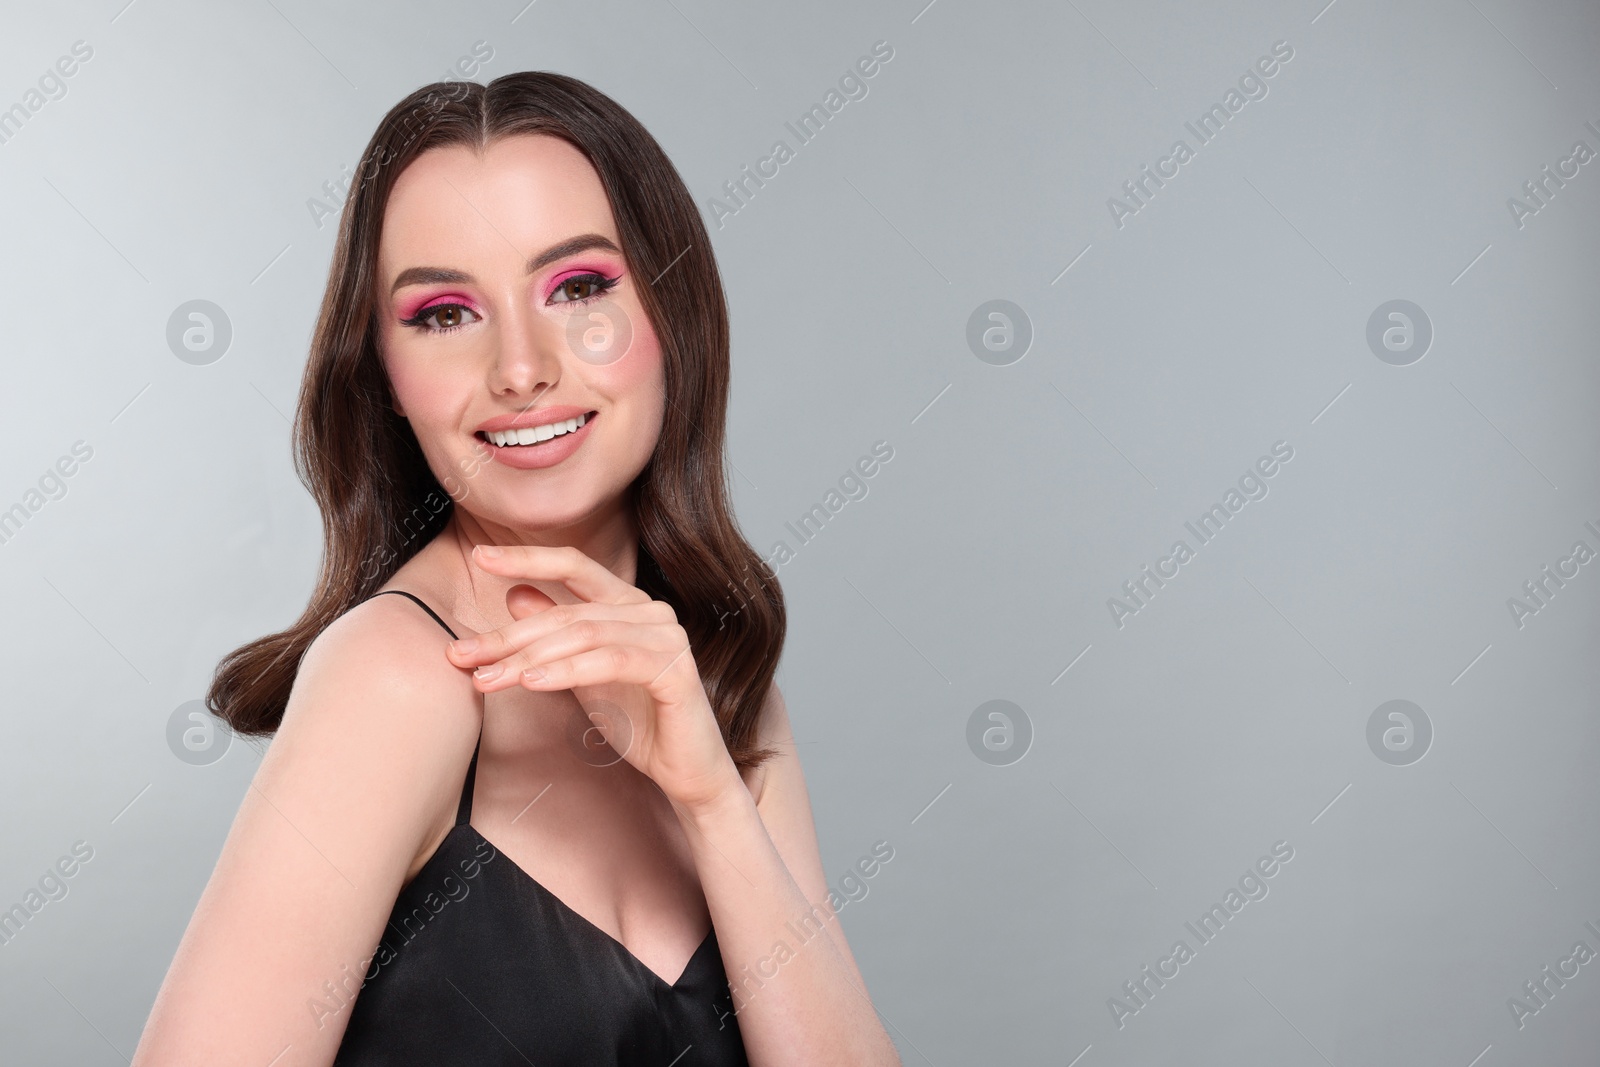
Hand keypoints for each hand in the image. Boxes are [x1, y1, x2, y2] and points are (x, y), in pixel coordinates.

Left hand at [444, 544, 742, 812]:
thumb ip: (556, 634)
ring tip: (487, 679)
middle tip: (460, 655)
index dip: (528, 558)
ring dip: (527, 658)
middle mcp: (651, 611)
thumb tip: (516, 594)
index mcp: (629, 604)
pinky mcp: (675, 670)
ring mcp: (667, 637)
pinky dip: (567, 670)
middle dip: (509, 636)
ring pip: (584, 635)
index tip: (480, 556)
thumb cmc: (638, 721)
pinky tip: (531, 682)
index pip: (575, 565)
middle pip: (568, 613)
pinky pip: (610, 661)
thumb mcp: (583, 674)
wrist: (686, 771)